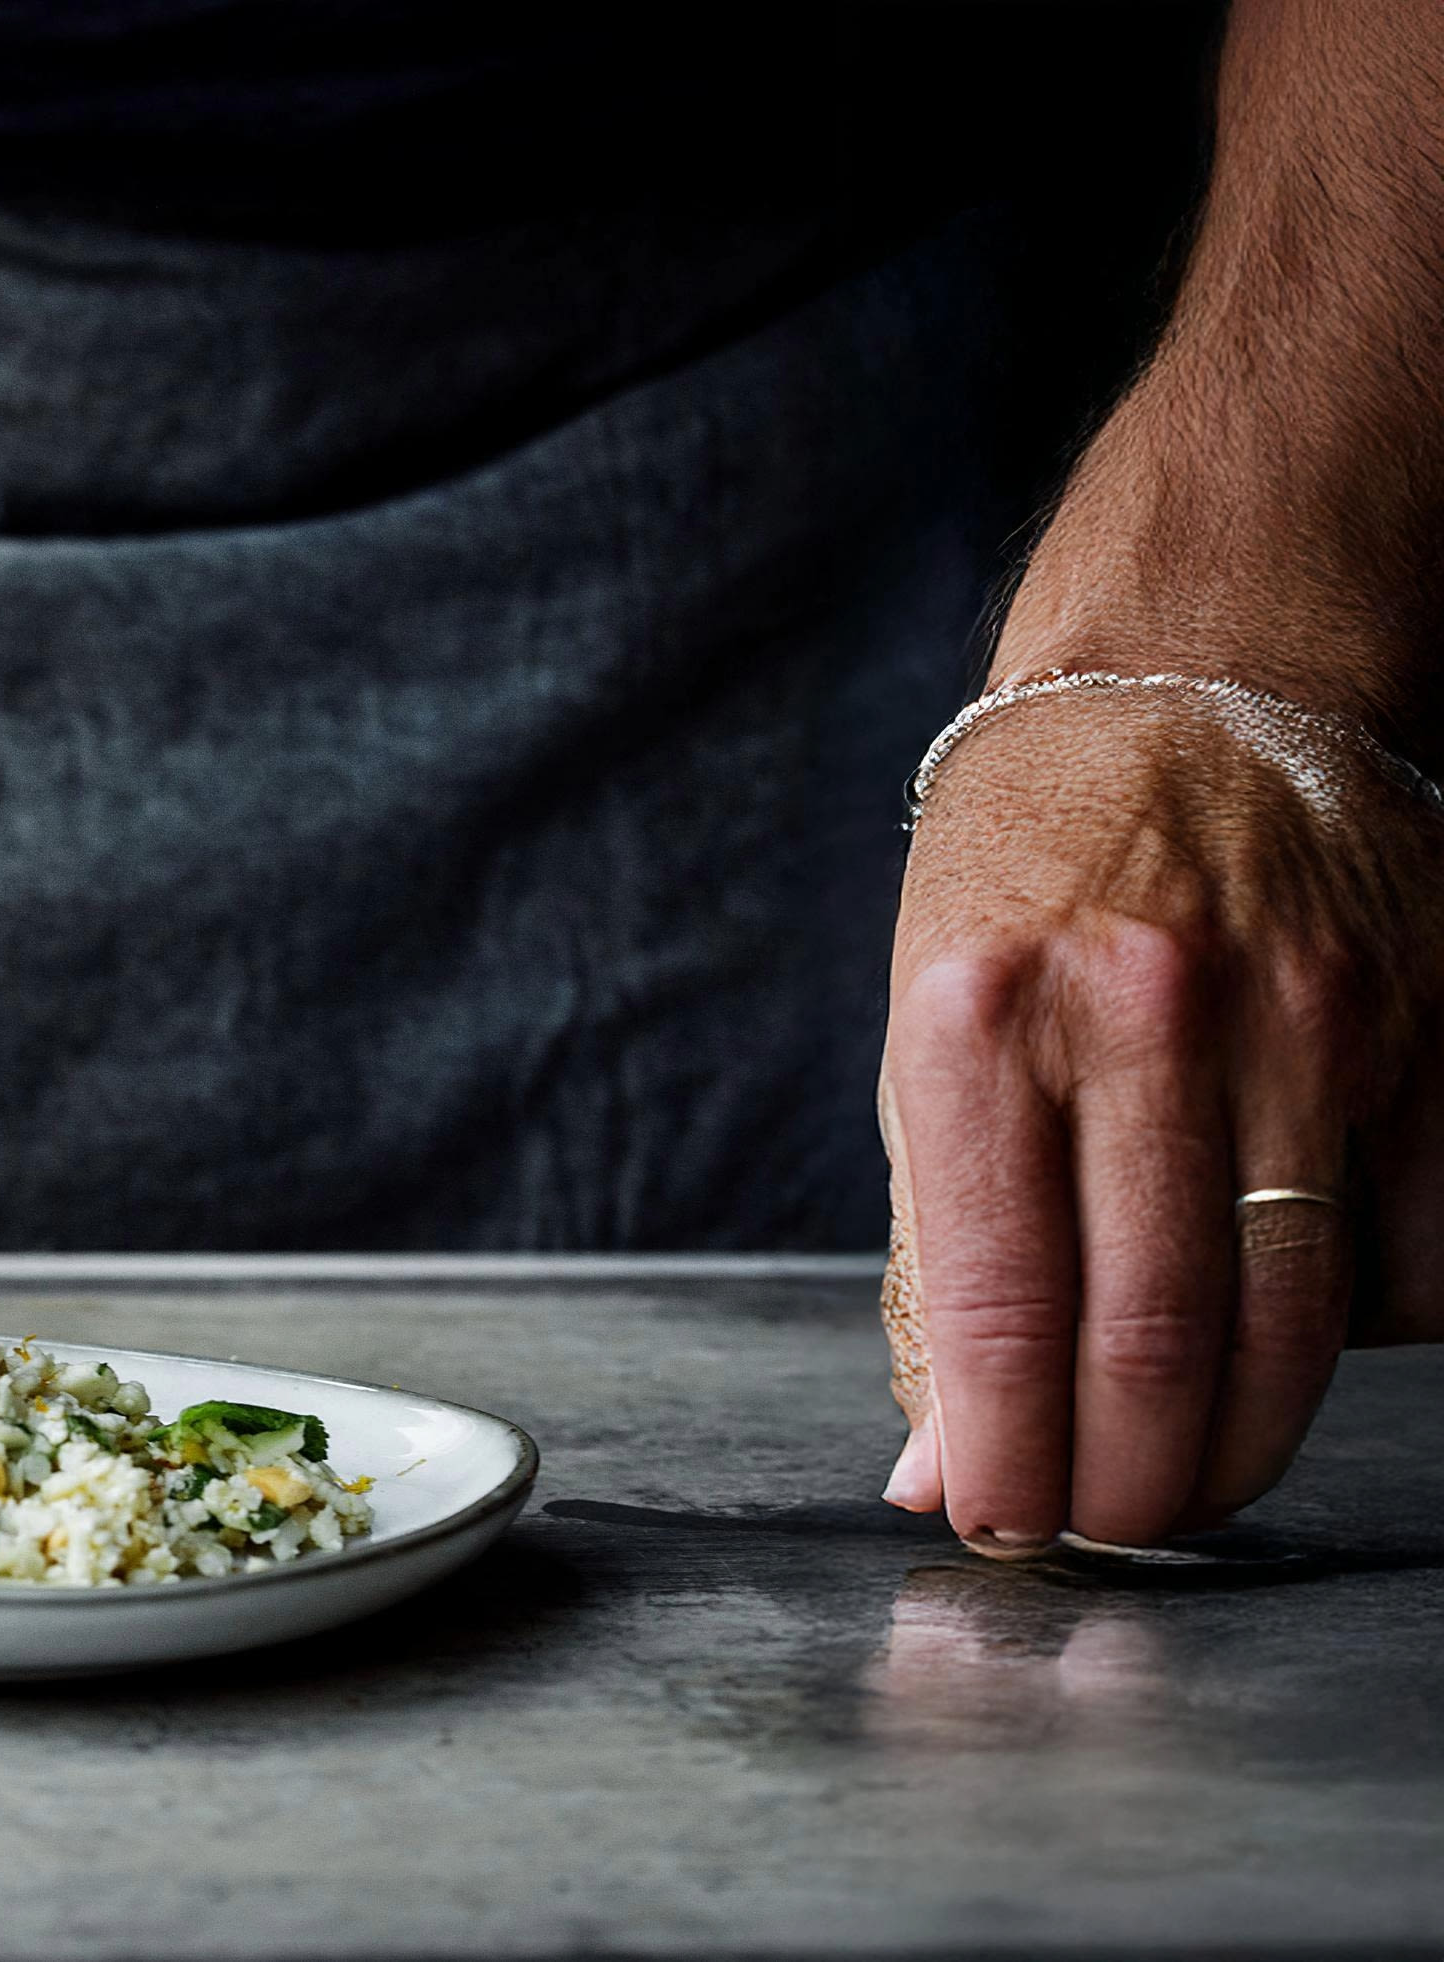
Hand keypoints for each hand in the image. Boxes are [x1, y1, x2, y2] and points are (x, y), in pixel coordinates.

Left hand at [879, 689, 1443, 1548]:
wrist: (1196, 681)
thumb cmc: (1029, 877)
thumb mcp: (928, 1041)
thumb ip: (934, 1262)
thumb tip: (936, 1468)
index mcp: (981, 1020)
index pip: (999, 1307)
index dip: (1003, 1459)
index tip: (995, 1528)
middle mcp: (1148, 1017)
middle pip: (1157, 1338)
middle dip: (1124, 1483)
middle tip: (1100, 1530)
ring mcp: (1312, 1023)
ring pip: (1300, 1322)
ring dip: (1236, 1445)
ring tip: (1179, 1480)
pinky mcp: (1434, 1029)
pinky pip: (1419, 1259)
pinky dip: (1363, 1337)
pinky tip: (1291, 1331)